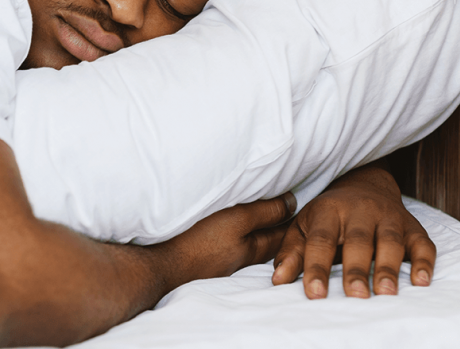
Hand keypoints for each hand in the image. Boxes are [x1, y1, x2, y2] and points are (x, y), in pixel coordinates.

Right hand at [159, 191, 297, 285]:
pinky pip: (232, 245)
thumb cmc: (203, 240)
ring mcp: (225, 260)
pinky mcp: (208, 259)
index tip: (299, 201)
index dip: (290, 218)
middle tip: (287, 209)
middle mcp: (242, 257)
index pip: (281, 233)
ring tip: (263, 217)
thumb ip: (265, 212)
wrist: (168, 265)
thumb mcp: (238, 220)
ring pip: (250, 243)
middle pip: (268, 241)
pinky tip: (232, 231)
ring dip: (259, 231)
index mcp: (254, 248)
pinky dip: (239, 235)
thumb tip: (292, 203)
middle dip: (279, 227)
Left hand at [271, 162, 435, 298]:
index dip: (316, 266)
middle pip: (357, 240)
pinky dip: (424, 261)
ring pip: (390, 240)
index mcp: (328, 211)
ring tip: (385, 292)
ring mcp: (388, 216)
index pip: (320, 240)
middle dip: (356, 268)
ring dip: (388, 267)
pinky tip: (420, 281)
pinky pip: (422, 243)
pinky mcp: (412, 226)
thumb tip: (278, 280)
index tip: (314, 293)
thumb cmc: (328, 214)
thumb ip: (292, 253)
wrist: (363, 184)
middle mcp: (359, 210)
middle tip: (355, 295)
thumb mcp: (304, 227)